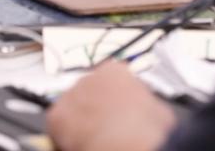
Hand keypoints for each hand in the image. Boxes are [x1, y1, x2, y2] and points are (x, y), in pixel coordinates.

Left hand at [46, 61, 175, 150]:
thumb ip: (143, 104)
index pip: (106, 80)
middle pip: (86, 94)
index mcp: (115, 71)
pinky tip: (78, 147)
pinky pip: (57, 127)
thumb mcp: (157, 110)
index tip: (113, 114)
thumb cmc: (149, 131)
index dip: (109, 101)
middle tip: (102, 132)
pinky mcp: (58, 115)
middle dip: (91, 112)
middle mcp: (90, 77)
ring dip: (77, 124)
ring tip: (91, 143)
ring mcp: (72, 95)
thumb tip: (144, 115)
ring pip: (71, 110)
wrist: (131, 143)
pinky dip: (64, 138)